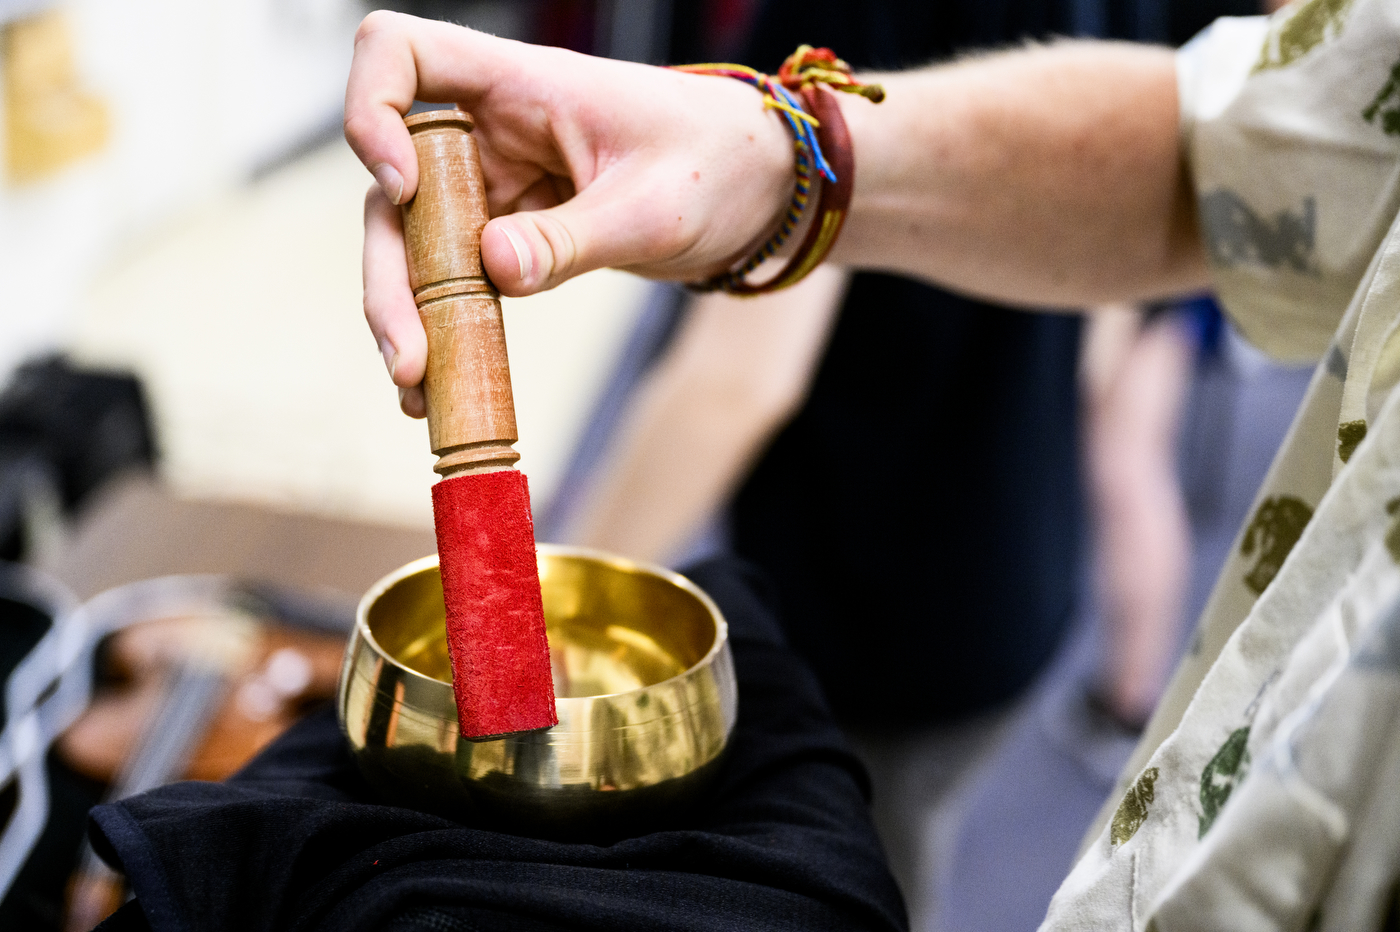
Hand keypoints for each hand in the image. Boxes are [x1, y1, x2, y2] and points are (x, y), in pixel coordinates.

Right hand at [346, 12, 792, 413]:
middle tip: (406, 354)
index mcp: (522, 86)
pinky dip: (446, 327)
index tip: (402, 186)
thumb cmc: (717, 164)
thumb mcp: (652, 207)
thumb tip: (493, 269)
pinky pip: (458, 277)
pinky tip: (441, 384)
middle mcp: (493, 131)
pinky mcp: (513, 233)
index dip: (372, 109)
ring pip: (416, 240)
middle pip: (393, 181)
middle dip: (389, 270)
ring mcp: (497, 184)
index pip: (400, 53)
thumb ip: (573, 238)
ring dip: (408, 312)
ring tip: (417, 387)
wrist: (757, 191)